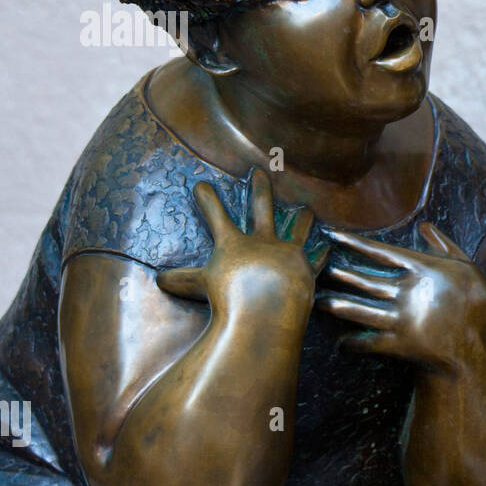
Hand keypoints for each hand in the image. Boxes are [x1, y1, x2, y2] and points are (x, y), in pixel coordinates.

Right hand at [156, 169, 328, 322]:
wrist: (263, 313)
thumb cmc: (228, 300)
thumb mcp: (200, 288)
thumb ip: (182, 280)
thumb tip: (159, 280)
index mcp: (234, 242)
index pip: (215, 214)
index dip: (208, 199)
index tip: (202, 184)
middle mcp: (262, 241)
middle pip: (261, 208)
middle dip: (259, 188)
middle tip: (260, 172)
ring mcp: (287, 252)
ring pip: (297, 227)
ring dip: (302, 218)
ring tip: (306, 209)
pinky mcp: (306, 268)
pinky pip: (315, 259)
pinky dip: (320, 254)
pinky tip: (326, 248)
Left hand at [317, 222, 485, 369]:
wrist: (484, 345)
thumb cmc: (479, 302)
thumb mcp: (466, 267)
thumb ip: (444, 245)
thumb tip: (425, 226)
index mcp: (422, 269)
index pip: (380, 252)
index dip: (354, 244)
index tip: (333, 237)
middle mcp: (408, 291)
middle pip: (364, 280)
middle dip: (339, 275)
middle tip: (317, 269)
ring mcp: (402, 318)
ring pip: (359, 310)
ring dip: (337, 306)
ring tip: (319, 302)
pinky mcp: (401, 344)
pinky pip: (369, 342)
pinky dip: (353, 342)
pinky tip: (342, 342)